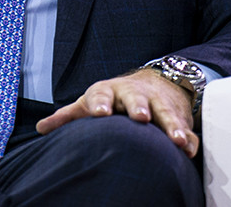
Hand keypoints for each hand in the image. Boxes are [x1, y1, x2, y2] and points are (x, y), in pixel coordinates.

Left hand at [35, 68, 198, 157]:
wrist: (153, 82)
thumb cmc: (113, 99)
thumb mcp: (90, 102)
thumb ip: (69, 116)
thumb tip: (41, 128)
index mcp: (108, 92)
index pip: (101, 95)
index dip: (100, 104)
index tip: (100, 113)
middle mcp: (133, 94)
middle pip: (135, 99)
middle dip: (138, 107)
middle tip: (140, 117)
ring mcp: (156, 102)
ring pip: (164, 112)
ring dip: (170, 125)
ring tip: (176, 140)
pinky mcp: (175, 113)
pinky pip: (183, 125)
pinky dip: (188, 137)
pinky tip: (189, 148)